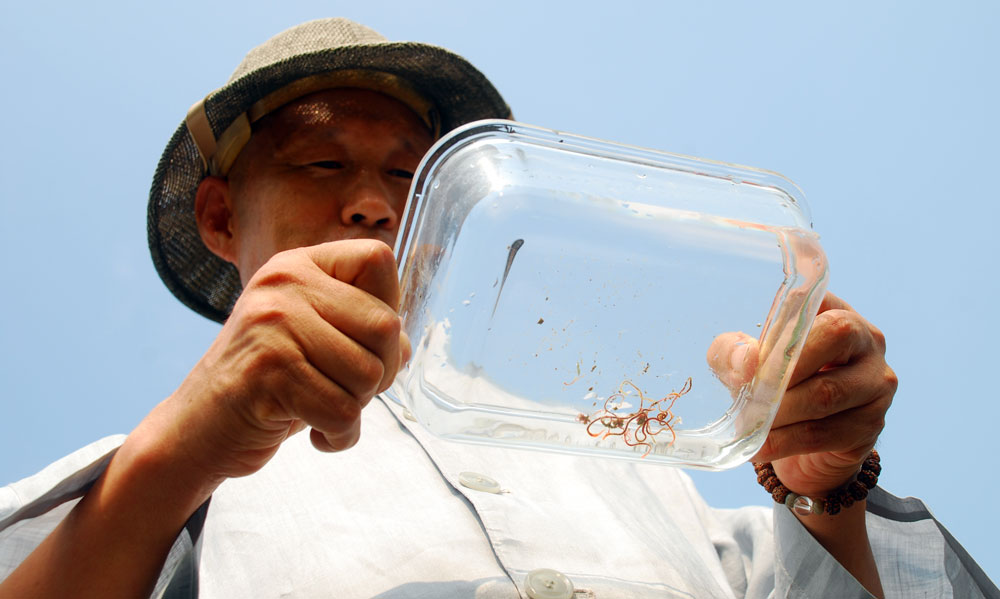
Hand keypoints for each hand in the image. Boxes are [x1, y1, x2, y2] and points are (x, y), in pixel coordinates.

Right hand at [157, 239, 409, 485]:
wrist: (197, 429)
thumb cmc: (269, 384)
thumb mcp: (313, 339)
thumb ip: (361, 328)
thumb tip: (406, 345)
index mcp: (298, 265)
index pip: (379, 260)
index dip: (387, 309)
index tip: (360, 341)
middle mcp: (284, 284)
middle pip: (385, 327)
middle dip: (379, 373)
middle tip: (342, 388)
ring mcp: (272, 325)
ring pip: (368, 375)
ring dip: (354, 408)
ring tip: (317, 406)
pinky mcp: (267, 372)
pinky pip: (342, 413)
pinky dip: (337, 435)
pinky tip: (311, 431)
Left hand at [708, 292, 895, 495]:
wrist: (802, 445)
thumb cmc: (775, 388)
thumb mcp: (748, 365)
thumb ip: (735, 353)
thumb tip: (746, 359)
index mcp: (834, 311)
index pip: (814, 299)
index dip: (781, 320)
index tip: (752, 347)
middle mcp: (867, 340)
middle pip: (835, 334)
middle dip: (784, 365)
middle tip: (751, 391)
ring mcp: (876, 383)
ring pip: (827, 392)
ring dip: (779, 411)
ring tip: (748, 424)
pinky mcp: (870, 425)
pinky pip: (825, 431)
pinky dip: (786, 441)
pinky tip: (761, 447)